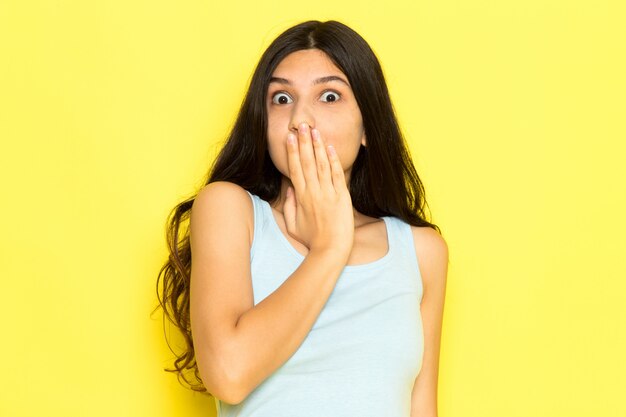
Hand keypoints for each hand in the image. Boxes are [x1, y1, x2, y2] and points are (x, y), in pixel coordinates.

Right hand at [282, 122, 353, 255]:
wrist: (331, 249)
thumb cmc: (312, 240)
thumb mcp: (293, 225)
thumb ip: (288, 206)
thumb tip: (289, 189)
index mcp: (301, 197)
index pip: (294, 169)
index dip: (292, 152)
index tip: (289, 137)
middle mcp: (313, 192)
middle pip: (307, 162)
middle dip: (304, 142)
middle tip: (301, 125)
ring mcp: (328, 193)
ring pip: (321, 165)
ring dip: (317, 146)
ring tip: (314, 130)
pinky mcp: (342, 196)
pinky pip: (336, 175)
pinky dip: (333, 160)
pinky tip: (330, 148)